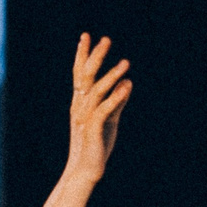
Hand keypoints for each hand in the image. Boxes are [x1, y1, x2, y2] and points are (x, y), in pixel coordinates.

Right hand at [64, 34, 132, 183]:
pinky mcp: (94, 130)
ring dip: (111, 76)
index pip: (80, 74)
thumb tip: (127, 83)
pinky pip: (104, 110)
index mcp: (80, 102)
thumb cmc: (97, 145)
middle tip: (106, 39)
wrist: (86, 170)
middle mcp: (79, 106)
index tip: (87, 36)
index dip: (83, 55)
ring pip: (96, 91)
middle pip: (85, 76)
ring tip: (126, 63)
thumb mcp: (110, 119)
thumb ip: (117, 101)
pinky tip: (127, 87)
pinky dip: (116, 98)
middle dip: (95, 57)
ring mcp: (85, 117)